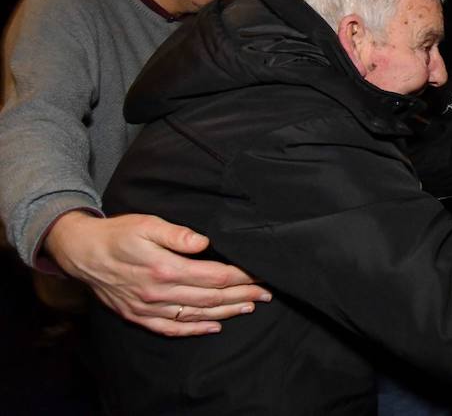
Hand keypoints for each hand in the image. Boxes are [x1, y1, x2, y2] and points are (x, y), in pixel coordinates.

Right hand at [44, 211, 271, 336]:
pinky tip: (215, 327)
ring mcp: (148, 307)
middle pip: (211, 298)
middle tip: (266, 293)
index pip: (214, 276)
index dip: (240, 276)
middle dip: (242, 295)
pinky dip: (196, 330)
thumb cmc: (118, 233)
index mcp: (165, 268)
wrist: (82, 252)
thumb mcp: (147, 224)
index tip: (259, 274)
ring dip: (226, 312)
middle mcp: (159, 292)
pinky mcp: (139, 315)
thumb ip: (177, 235)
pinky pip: (172, 328)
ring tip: (250, 306)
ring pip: (196, 315)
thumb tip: (204, 242)